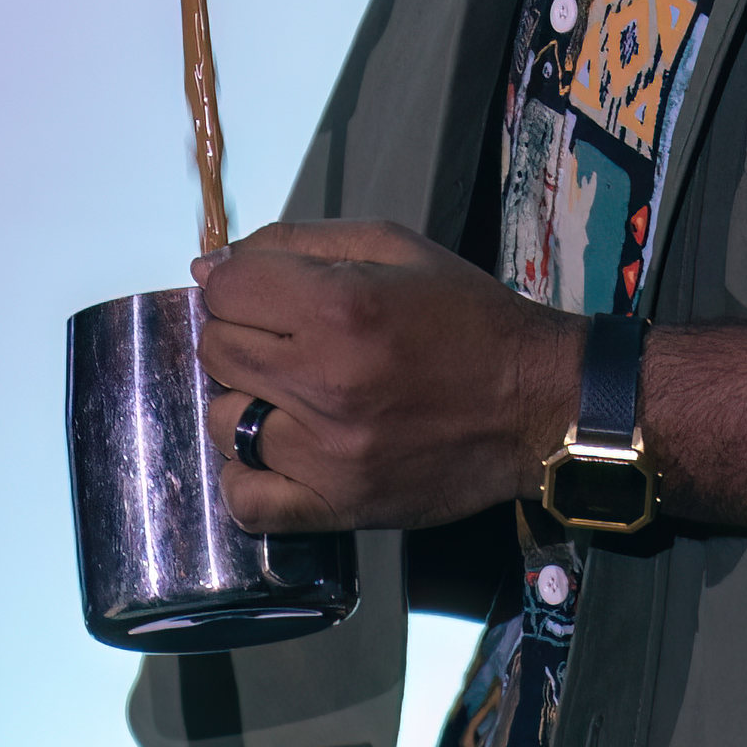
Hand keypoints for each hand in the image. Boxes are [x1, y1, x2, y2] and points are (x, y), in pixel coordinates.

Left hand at [191, 221, 575, 536]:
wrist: (536, 403)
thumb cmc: (467, 318)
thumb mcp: (395, 246)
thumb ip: (296, 243)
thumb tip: (209, 268)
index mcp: (339, 304)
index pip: (223, 287)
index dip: (236, 284)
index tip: (265, 295)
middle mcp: (324, 379)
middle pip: (215, 349)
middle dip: (240, 334)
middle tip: (284, 342)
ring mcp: (326, 451)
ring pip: (222, 420)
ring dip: (245, 402)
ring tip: (291, 396)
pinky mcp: (338, 504)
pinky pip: (247, 500)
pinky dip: (247, 477)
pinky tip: (276, 453)